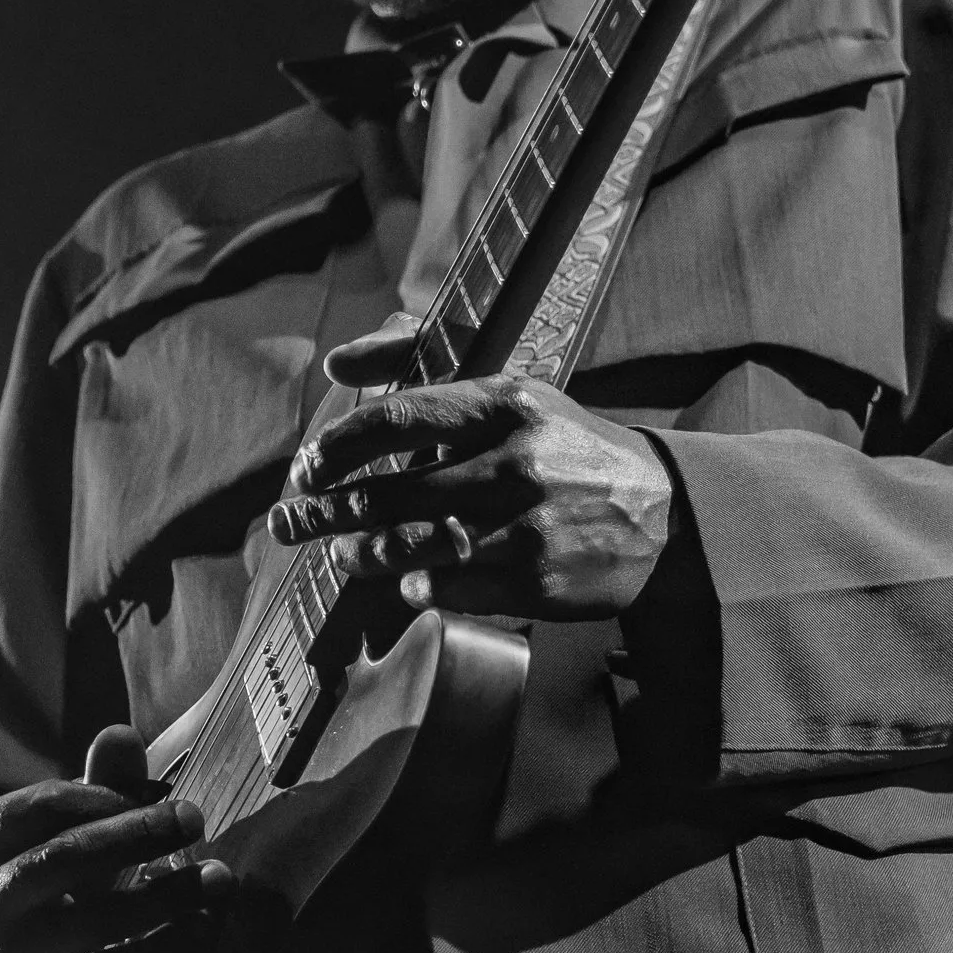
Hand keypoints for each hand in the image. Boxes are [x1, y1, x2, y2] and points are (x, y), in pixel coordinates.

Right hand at [0, 726, 236, 952]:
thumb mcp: (67, 828)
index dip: (106, 796)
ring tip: (219, 878)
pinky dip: (166, 950)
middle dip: (137, 836)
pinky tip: (205, 927)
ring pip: (92, 922)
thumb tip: (122, 734)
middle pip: (63, 860)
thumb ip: (99, 785)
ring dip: (166, 897)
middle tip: (194, 818)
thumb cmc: (55, 877)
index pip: (42, 807)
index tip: (159, 794)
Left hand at [265, 370, 673, 619]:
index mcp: (505, 404)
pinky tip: (406, 582)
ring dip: (362, 553)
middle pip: (390, 490)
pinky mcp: (536, 580)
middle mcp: (514, 462)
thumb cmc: (566, 448)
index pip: (397, 419)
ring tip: (342, 555)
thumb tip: (336, 362)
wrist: (664, 512)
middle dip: (324, 512)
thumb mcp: (513, 393)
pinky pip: (449, 590)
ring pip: (411, 547)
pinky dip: (418, 588)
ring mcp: (526, 526)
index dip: (338, 447)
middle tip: (288, 522)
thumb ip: (421, 364)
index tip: (306, 467)